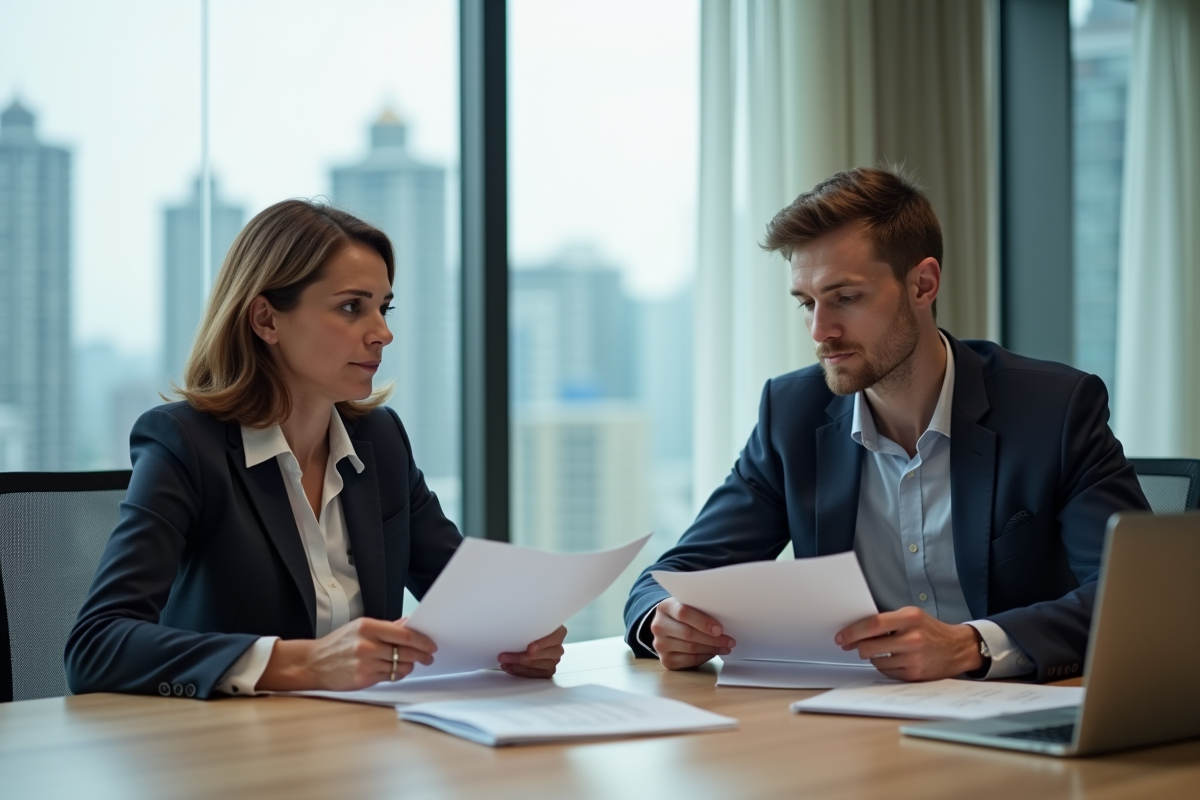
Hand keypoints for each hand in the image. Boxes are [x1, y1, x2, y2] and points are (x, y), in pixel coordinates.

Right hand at [257, 617, 436, 691]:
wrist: (313, 664)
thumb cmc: (337, 645)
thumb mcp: (360, 628)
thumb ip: (386, 627)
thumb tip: (409, 623)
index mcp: (367, 627)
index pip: (404, 633)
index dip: (422, 640)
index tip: (431, 644)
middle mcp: (367, 645)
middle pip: (406, 651)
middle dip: (421, 654)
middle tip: (428, 656)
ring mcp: (366, 663)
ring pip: (401, 666)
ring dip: (410, 666)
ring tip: (410, 663)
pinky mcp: (364, 679)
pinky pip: (390, 677)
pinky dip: (397, 674)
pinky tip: (396, 670)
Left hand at [498, 625, 567, 677]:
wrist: (533, 635)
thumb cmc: (532, 627)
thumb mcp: (533, 621)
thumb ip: (530, 623)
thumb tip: (515, 620)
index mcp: (559, 632)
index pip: (554, 639)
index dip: (542, 644)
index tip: (529, 648)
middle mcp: (557, 648)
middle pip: (544, 655)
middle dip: (522, 657)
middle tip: (506, 656)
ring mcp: (553, 660)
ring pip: (537, 666)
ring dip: (518, 665)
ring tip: (504, 661)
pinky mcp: (547, 670)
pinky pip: (534, 674)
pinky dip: (520, 671)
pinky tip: (510, 667)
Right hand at [649, 597, 734, 669]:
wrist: (667, 626)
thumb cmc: (683, 615)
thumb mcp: (688, 605)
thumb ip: (700, 608)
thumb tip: (725, 618)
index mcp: (664, 607)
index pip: (683, 613)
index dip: (703, 622)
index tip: (719, 629)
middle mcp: (658, 626)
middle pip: (688, 633)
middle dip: (713, 639)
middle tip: (730, 641)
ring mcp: (660, 644)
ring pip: (691, 648)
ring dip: (712, 649)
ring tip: (725, 646)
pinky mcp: (666, 660)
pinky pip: (689, 660)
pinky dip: (705, 657)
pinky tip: (714, 652)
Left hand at [835, 607, 983, 680]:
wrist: (958, 648)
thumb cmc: (931, 630)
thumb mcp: (912, 616)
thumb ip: (888, 620)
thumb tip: (857, 630)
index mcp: (910, 618)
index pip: (873, 624)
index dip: (853, 631)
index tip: (842, 636)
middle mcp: (913, 638)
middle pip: (870, 646)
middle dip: (858, 647)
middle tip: (856, 646)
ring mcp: (914, 658)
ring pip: (876, 661)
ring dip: (873, 656)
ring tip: (884, 650)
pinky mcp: (915, 674)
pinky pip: (887, 672)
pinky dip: (885, 666)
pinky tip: (894, 659)